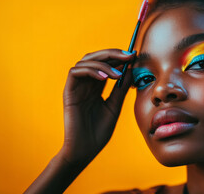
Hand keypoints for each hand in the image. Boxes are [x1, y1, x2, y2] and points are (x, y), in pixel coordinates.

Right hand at [60, 49, 135, 164]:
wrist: (86, 150)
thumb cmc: (99, 131)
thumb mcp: (115, 106)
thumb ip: (121, 88)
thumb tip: (131, 69)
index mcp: (96, 86)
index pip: (105, 63)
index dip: (118, 57)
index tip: (134, 55)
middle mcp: (85, 84)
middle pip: (95, 57)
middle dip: (113, 53)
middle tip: (129, 56)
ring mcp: (76, 87)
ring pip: (85, 61)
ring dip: (103, 63)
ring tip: (117, 75)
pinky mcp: (68, 92)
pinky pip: (75, 72)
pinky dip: (90, 70)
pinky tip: (104, 78)